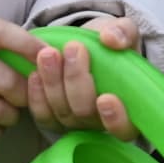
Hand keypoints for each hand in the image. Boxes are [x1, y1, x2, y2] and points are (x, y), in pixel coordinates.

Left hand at [21, 17, 141, 142]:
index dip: (116, 119)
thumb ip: (124, 33)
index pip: (125, 129)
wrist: (86, 46)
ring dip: (53, 83)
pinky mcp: (53, 119)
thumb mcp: (124, 33)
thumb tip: (112, 39)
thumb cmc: (111, 46)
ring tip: (49, 53)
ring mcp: (76, 123)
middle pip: (86, 113)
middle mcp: (101, 123)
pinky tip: (35, 74)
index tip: (106, 98)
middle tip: (73, 48)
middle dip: (77, 80)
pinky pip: (43, 115)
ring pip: (62, 111)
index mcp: (128, 111)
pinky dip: (37, 96)